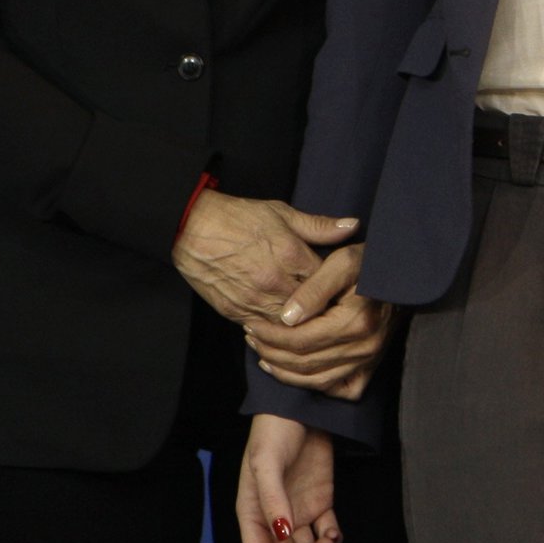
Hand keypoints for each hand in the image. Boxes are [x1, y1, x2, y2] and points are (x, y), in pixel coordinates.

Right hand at [171, 192, 357, 327]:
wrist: (190, 229)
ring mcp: (254, 300)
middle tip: (336, 311)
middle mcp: (275, 282)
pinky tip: (284, 324)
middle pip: (312, 309)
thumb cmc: (238, 218)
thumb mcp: (282, 213)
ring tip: (312, 321)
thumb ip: (319, 225)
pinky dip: (275, 329)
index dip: (339, 286)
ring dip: (300, 324)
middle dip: (324, 310)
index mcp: (291, 255)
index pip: (329, 281)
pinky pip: (263, 330)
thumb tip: (353, 225)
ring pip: (290, 326)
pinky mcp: (235, 312)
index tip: (346, 289)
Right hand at [237, 413, 339, 542]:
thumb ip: (273, 500)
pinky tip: (335, 535)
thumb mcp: (266, 464)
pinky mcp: (320, 501)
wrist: (302, 409)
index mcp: (253, 513)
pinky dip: (332, 539)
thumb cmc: (273, 433)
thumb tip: (282, 533)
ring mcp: (298, 510)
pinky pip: (326, 530)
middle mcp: (275, 517)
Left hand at [246, 245, 394, 398]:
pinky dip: (314, 385)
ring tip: (264, 355)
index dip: (270, 336)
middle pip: (304, 363)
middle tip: (252, 339)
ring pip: (316, 381)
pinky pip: (338, 388)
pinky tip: (296, 372)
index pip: (300, 340)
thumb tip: (286, 318)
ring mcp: (370, 359)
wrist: (406, 274)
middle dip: (271, 352)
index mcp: (355, 322)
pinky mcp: (372, 366)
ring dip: (285, 372)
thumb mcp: (342, 262)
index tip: (252, 326)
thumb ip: (313, 289)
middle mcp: (364, 346)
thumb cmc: (371, 263)